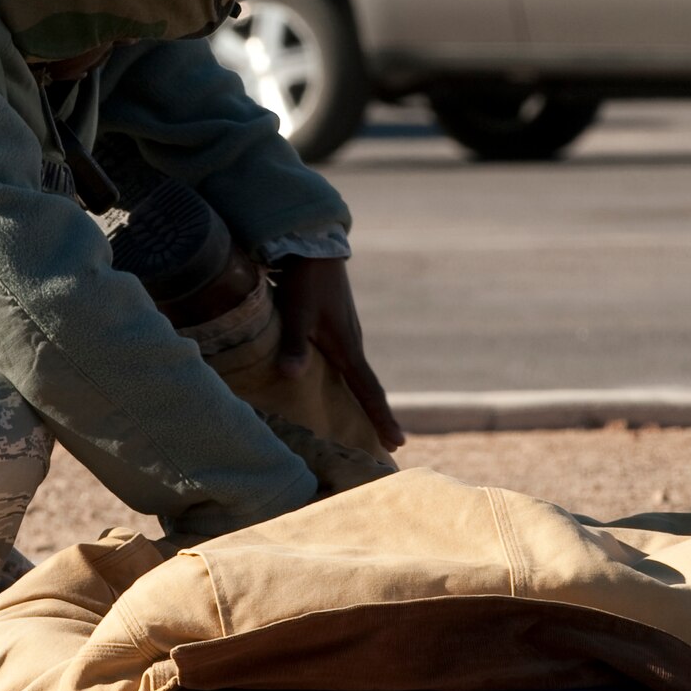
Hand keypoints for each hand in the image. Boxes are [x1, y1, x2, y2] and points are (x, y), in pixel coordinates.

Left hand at [273, 257, 403, 450]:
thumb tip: (292, 376)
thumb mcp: (296, 313)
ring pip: (357, 375)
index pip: (369, 391)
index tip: (398, 442)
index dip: (382, 418)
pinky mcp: (337, 327)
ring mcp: (347, 335)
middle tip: (388, 443)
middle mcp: (353, 345)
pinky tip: (338, 386)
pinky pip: (346, 363)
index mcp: (348, 348)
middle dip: (376, 416)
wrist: (313, 247)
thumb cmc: (305, 281)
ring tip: (364, 423)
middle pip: (367, 388)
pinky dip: (349, 381)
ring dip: (362, 399)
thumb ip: (294, 345)